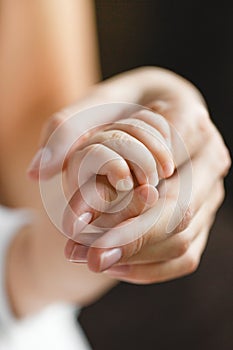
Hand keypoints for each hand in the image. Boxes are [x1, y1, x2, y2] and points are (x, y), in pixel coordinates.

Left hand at [28, 67, 230, 282]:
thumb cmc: (126, 108)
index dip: (123, 198)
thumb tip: (37, 171)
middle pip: (180, 210)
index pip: (163, 162)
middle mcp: (209, 158)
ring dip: (135, 256)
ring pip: (183, 238)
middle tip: (85, 255)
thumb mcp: (94, 106)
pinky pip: (186, 255)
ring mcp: (210, 192)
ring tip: (87, 258)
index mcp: (189, 119)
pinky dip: (151, 268)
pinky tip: (115, 266)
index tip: (77, 223)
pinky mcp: (204, 216)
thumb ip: (66, 129)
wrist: (153, 118)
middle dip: (130, 238)